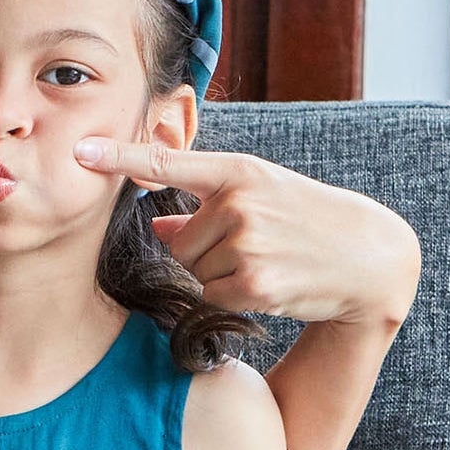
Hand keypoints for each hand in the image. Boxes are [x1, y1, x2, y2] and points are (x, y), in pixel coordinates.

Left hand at [73, 139, 420, 326]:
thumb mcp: (258, 198)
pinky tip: (268, 283)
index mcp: (236, 171)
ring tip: (267, 260)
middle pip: (178, 242)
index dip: (119, 157)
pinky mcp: (254, 283)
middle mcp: (239, 202)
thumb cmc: (305, 220)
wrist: (369, 256)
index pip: (166, 162)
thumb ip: (202, 207)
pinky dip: (231, 297)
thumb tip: (155, 226)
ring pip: (194, 271)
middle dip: (205, 251)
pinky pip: (210, 296)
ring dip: (220, 275)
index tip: (80, 151)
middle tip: (256, 244)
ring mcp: (247, 242)